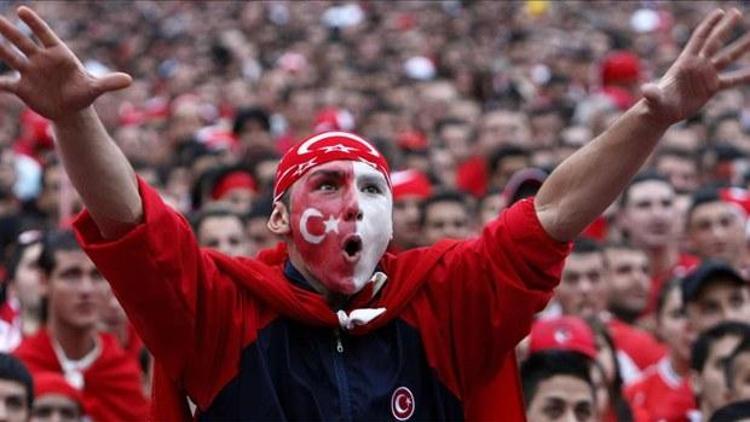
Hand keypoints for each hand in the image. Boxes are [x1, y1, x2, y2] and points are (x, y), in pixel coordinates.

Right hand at [0, 6, 130, 120]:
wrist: (70, 109)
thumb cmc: (83, 93)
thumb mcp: (96, 88)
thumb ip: (109, 83)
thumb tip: (129, 80)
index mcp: (58, 53)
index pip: (44, 34)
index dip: (33, 24)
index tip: (21, 11)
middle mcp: (40, 59)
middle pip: (23, 41)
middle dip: (9, 30)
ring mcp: (29, 71)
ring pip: (11, 57)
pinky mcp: (22, 88)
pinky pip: (7, 84)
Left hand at [642, 8, 749, 124]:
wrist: (661, 113)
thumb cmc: (655, 104)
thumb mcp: (654, 98)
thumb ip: (653, 93)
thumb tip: (645, 90)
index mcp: (685, 62)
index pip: (699, 38)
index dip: (709, 25)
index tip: (721, 12)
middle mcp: (698, 65)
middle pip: (715, 42)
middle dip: (726, 28)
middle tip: (738, 13)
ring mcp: (706, 75)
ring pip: (727, 58)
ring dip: (741, 48)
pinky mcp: (711, 88)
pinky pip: (732, 80)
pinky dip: (744, 77)